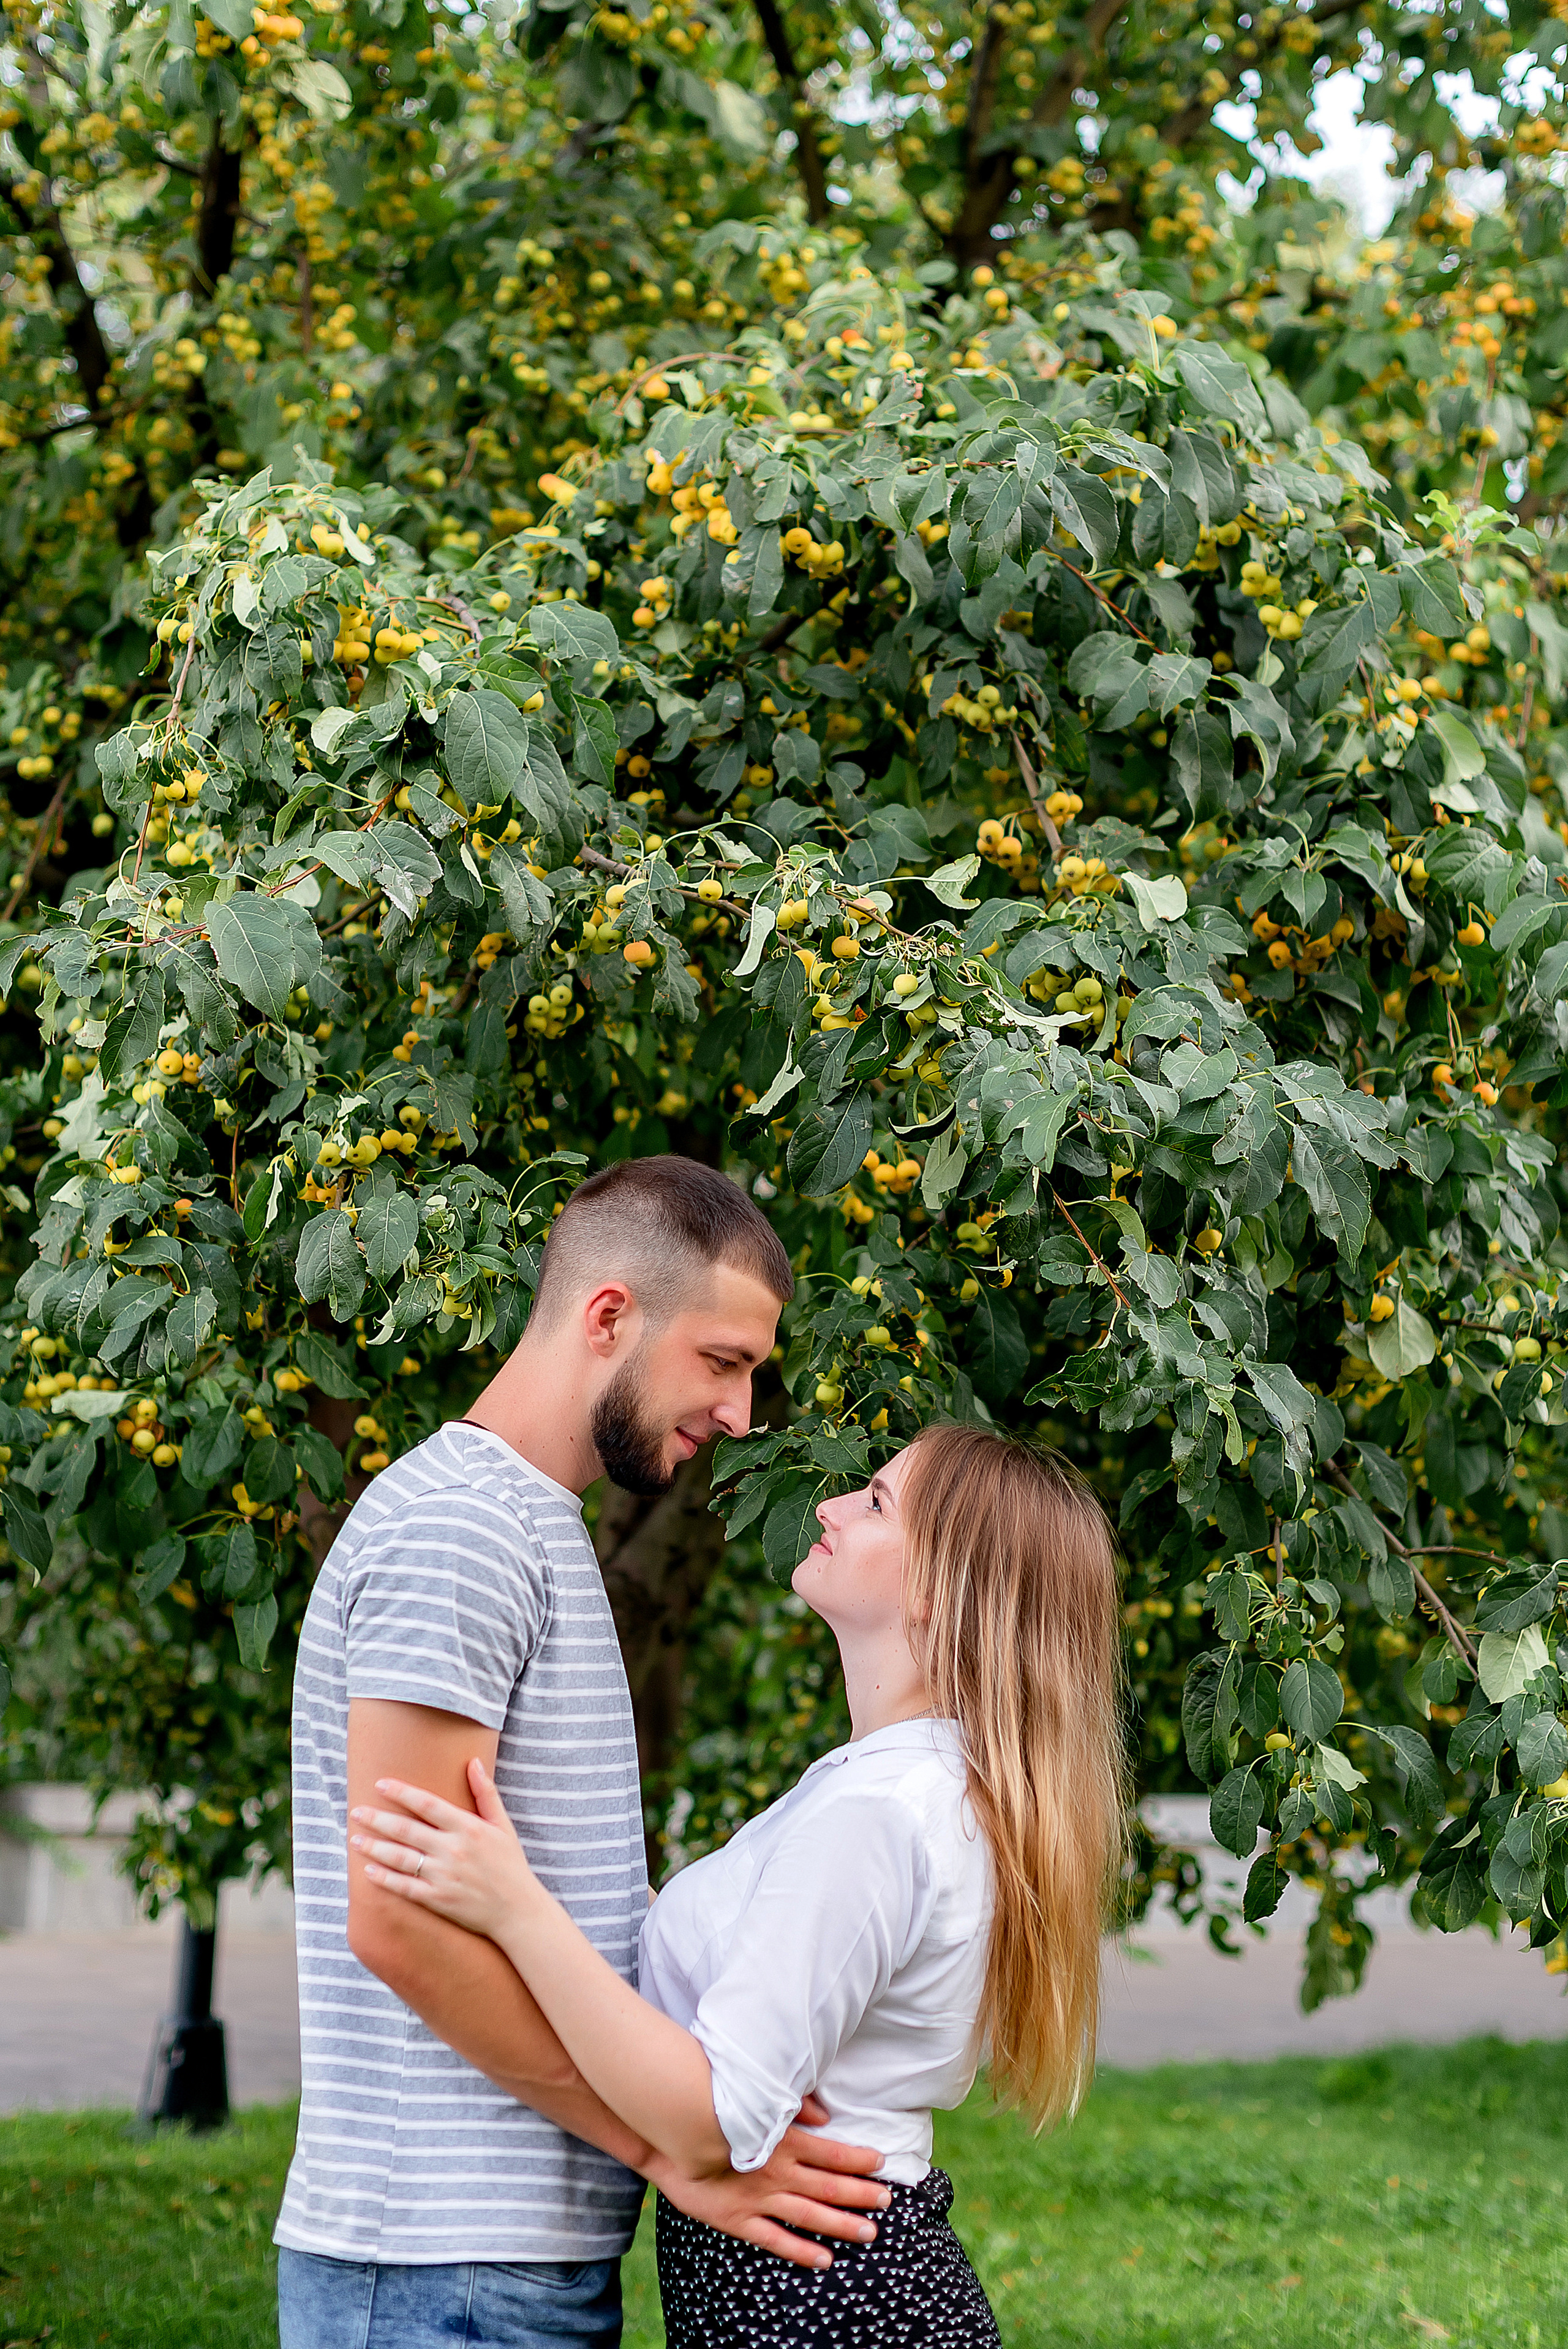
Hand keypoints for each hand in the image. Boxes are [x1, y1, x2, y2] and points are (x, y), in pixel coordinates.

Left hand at [351, 1758, 535, 1941]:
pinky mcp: (437, 1900)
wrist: (518, 1911)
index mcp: (469, 1827)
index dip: (401, 1792)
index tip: (379, 1784)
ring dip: (373, 1847)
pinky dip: (384, 1878)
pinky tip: (368, 1870)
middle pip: (406, 1829)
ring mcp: (443, 1876)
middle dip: (377, 1819)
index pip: (427, 1803)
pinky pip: (404, 1887)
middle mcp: (453, 1850)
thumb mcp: (503, 1825)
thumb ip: (486, 1793)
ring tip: (354, 1839)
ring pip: (400, 1858)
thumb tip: (473, 1761)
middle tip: (355, 1811)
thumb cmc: (510, 1865)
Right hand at [649, 2105, 889, 2270]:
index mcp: (782, 2141)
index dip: (858, 2159)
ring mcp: (759, 2199)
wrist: (668, 2137)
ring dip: (842, 2225)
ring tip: (870, 2232)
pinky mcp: (739, 2221)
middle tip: (887, 2201)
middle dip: (861, 2194)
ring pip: (810, 2216)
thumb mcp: (753, 2101)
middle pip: (829, 2186)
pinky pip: (777, 2240)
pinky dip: (802, 2251)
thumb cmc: (711, 2112)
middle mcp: (777, 2172)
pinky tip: (825, 2259)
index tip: (882, 2163)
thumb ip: (792, 2107)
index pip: (831, 2152)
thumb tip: (825, 2115)